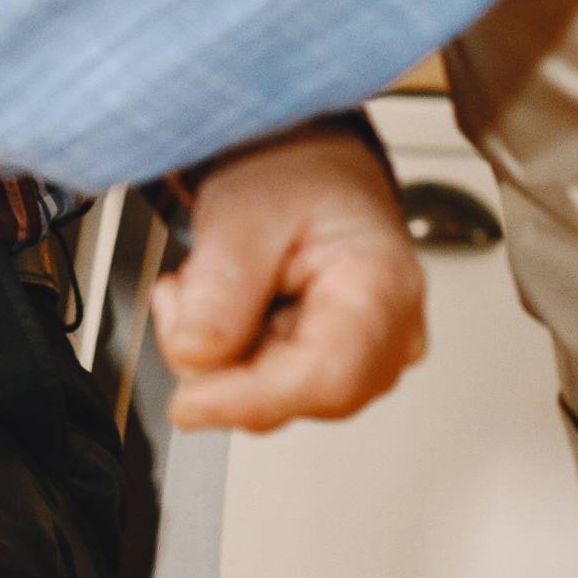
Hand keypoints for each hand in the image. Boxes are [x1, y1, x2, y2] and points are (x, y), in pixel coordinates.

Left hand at [154, 123, 426, 431]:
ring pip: (274, 402)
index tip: (187, 402)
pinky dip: (232, 362)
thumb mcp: (242, 212)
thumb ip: (219, 285)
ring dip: (223, 359)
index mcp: (383, 285)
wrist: (311, 175)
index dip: (250, 398)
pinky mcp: (336, 375)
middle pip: (296, 395)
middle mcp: (390, 338)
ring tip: (216, 286)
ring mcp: (368, 363)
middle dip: (222, 363)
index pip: (328, 375)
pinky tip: (233, 311)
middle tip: (187, 291)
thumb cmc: (297, 183)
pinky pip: (270, 395)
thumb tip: (194, 355)